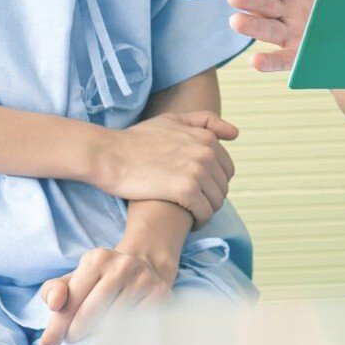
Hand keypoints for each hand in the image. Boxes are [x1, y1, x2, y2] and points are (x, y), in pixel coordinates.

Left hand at [36, 245, 172, 344]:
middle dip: (76, 333)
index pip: (70, 301)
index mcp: (97, 259)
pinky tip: (118, 337)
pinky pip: (135, 328)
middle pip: (90, 314)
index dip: (55, 329)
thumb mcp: (76, 278)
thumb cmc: (102, 279)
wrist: (148, 265)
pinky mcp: (160, 297)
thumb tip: (54, 305)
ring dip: (99, 338)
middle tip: (74, 339)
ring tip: (96, 336)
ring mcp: (144, 281)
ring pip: (113, 324)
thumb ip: (53, 291)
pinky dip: (122, 338)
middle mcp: (122, 266)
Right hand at [90, 111, 236, 223]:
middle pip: (222, 187)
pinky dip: (199, 221)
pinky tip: (188, 223)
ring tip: (190, 215)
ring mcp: (197, 171)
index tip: (198, 190)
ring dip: (205, 212)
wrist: (110, 155)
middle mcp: (206, 152)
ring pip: (216, 202)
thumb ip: (204, 122)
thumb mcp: (171, 121)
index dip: (214, 183)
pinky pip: (204, 212)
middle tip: (192, 206)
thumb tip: (234, 134)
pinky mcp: (185, 190)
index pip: (227, 169)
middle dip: (210, 198)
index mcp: (206, 138)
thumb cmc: (136, 140)